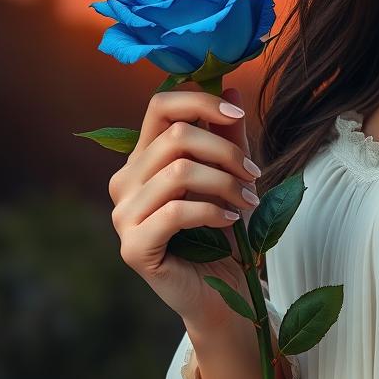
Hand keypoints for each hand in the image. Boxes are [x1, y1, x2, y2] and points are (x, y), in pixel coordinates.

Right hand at [108, 86, 262, 332]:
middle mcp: (126, 181)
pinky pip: (175, 212)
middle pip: (176, 136)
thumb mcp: (232, 175)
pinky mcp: (133, 247)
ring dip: (225, 183)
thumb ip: (228, 135)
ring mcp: (124, 215)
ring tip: (247, 200)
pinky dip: (213, 211)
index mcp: (144, 157)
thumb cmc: (225, 231)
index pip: (160, 106)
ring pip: (178, 171)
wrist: (224, 290)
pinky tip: (231, 220)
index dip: (201, 101)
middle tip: (254, 175)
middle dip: (226, 151)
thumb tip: (231, 88)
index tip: (238, 115)